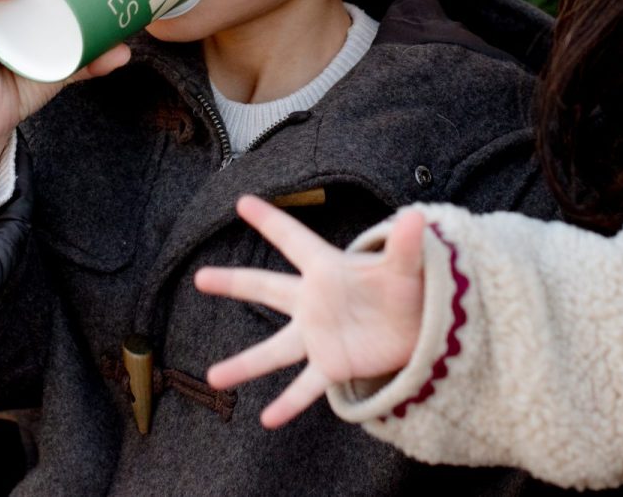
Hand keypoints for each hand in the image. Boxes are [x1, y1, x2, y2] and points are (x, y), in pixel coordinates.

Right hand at [194, 197, 427, 428]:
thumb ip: (405, 245)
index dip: (270, 220)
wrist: (422, 327)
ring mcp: (319, 335)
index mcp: (327, 269)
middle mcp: (314, 301)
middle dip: (233, 282)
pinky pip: (306, 387)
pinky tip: (268, 420)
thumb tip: (418, 216)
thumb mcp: (407, 266)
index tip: (242, 202)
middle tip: (200, 278)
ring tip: (213, 377)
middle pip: (266, 288)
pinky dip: (289, 403)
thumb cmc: (410, 289)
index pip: (293, 239)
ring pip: (275, 350)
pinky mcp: (332, 364)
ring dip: (245, 364)